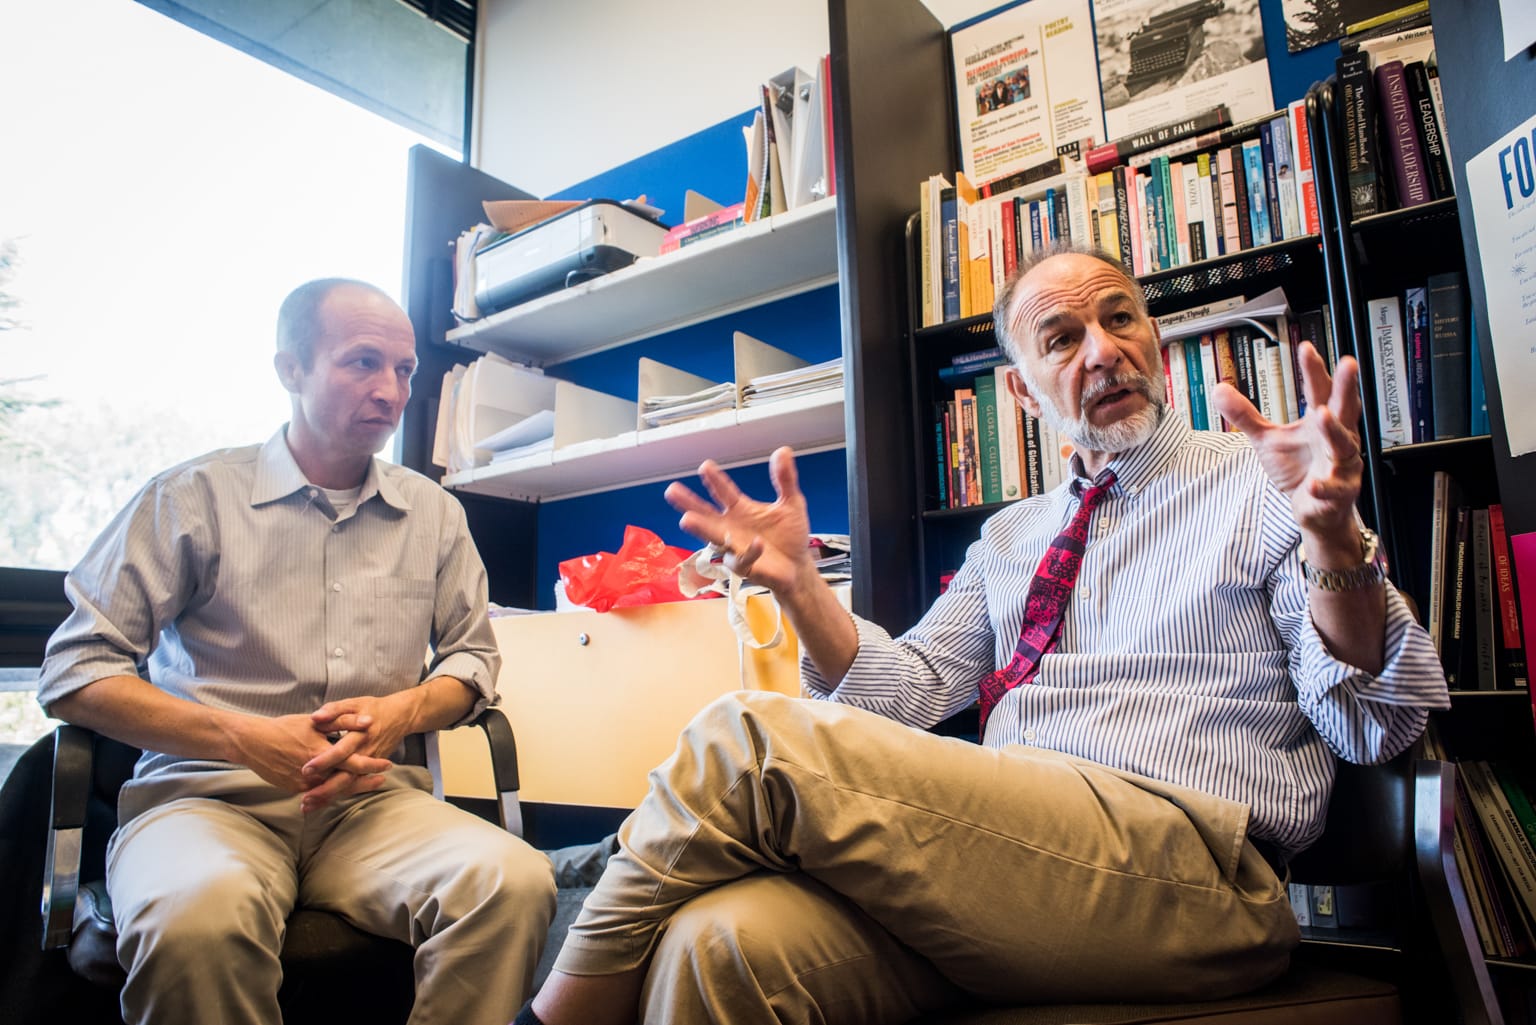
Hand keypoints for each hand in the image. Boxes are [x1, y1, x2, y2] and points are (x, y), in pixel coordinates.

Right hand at [227, 713, 390, 798]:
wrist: (252, 743)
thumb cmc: (285, 728)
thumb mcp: (316, 721)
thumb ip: (344, 721)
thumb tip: (368, 721)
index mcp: (321, 753)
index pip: (354, 762)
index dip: (372, 764)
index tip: (387, 764)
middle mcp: (314, 773)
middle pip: (347, 781)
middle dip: (366, 782)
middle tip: (383, 780)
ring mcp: (303, 784)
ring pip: (333, 790)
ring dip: (351, 788)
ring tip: (367, 784)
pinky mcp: (294, 789)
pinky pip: (319, 793)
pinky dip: (332, 791)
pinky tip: (343, 788)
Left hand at [299, 693, 419, 811]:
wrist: (400, 716)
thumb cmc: (373, 708)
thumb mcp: (354, 703)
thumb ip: (333, 710)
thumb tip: (314, 717)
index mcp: (360, 735)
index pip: (341, 751)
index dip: (324, 761)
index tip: (305, 770)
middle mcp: (365, 753)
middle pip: (346, 776)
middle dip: (325, 789)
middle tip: (305, 799)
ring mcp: (369, 764)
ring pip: (349, 785)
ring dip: (329, 796)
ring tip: (307, 806)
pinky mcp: (370, 769)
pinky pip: (353, 785)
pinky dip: (337, 795)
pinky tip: (321, 803)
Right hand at [664, 447, 816, 597]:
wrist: (798, 566)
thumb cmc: (789, 536)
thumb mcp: (792, 503)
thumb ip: (785, 479)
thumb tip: (783, 451)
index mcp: (740, 509)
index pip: (723, 492)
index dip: (714, 480)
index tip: (705, 466)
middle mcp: (731, 527)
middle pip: (705, 514)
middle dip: (688, 503)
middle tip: (671, 491)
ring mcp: (734, 548)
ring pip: (714, 538)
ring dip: (701, 529)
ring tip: (686, 520)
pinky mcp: (745, 566)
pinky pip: (742, 558)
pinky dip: (749, 551)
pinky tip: (758, 543)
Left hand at [1210, 341, 1364, 538]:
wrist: (1316, 510)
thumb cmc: (1298, 469)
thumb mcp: (1267, 440)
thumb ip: (1245, 415)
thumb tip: (1219, 389)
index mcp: (1322, 422)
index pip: (1319, 391)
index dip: (1314, 370)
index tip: (1306, 348)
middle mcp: (1338, 439)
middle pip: (1344, 409)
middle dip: (1346, 387)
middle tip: (1348, 364)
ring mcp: (1342, 466)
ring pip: (1343, 445)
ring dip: (1334, 431)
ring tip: (1321, 415)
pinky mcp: (1339, 494)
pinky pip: (1334, 490)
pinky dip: (1324, 487)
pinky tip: (1314, 484)